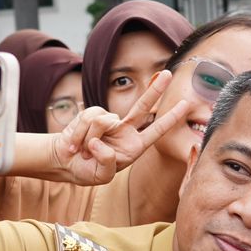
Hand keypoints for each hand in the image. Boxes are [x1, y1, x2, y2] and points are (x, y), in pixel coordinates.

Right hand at [49, 71, 190, 184]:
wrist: (65, 162)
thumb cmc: (86, 171)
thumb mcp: (101, 176)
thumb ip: (107, 162)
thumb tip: (101, 142)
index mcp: (134, 146)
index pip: (156, 130)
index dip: (171, 118)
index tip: (185, 104)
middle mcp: (124, 130)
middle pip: (143, 106)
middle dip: (155, 89)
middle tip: (168, 74)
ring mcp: (109, 120)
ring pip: (104, 122)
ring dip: (89, 140)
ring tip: (83, 152)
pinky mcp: (92, 113)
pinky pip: (88, 119)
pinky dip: (79, 134)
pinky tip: (75, 144)